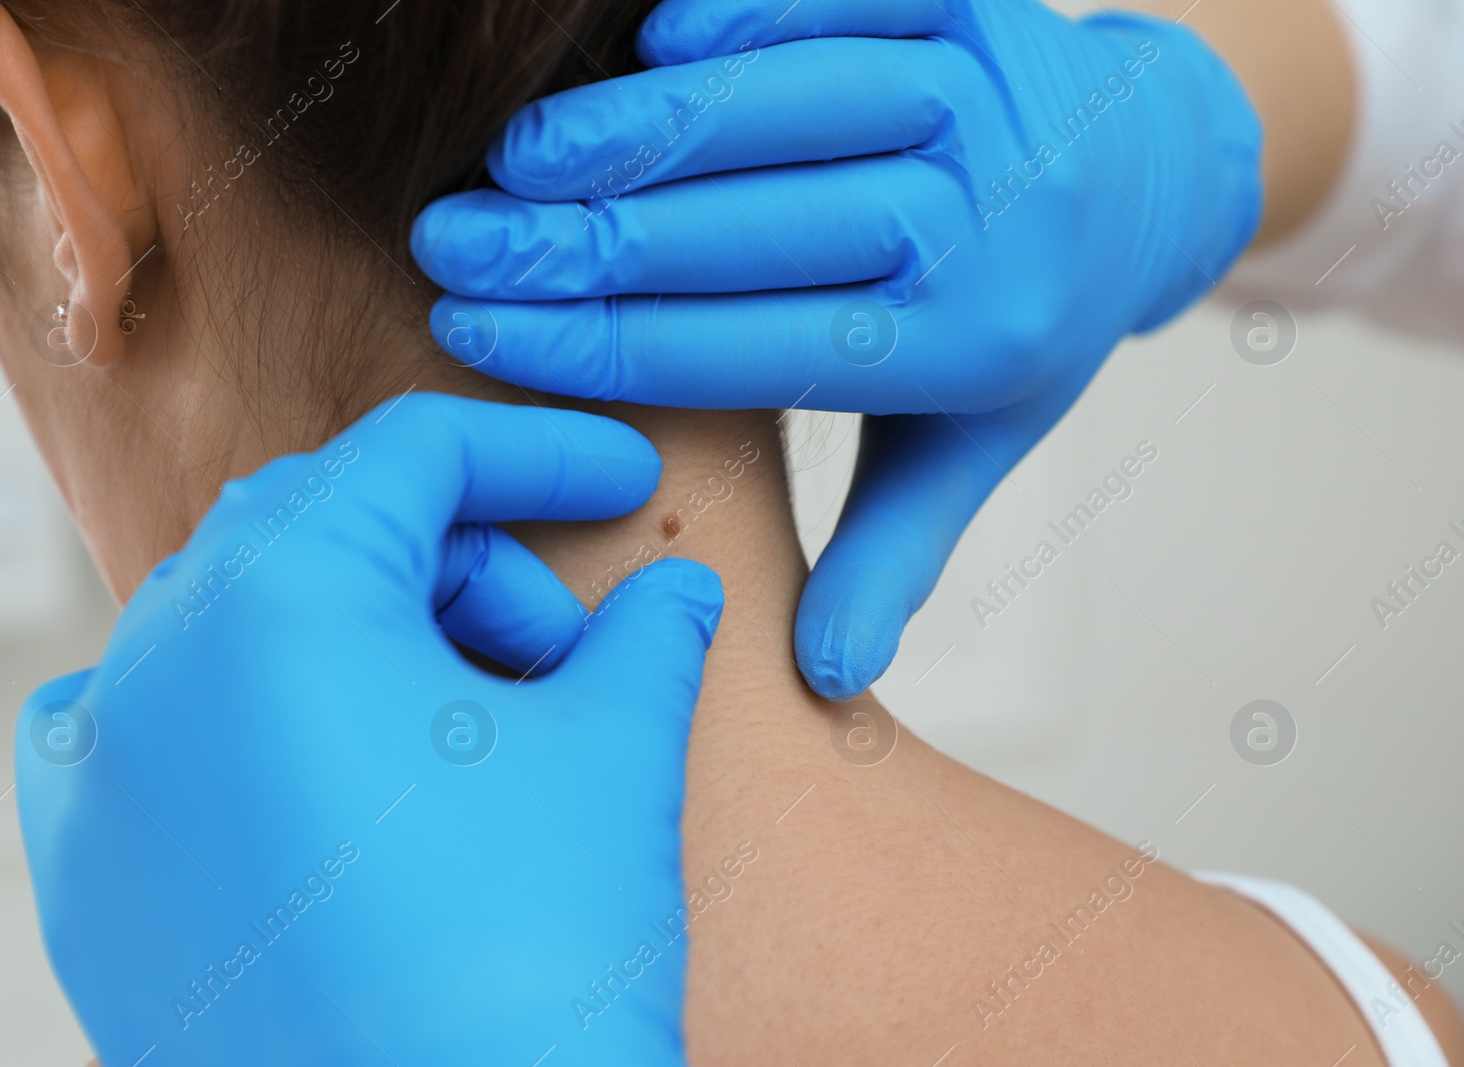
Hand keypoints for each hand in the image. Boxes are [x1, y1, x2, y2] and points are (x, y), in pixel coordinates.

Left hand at [17, 393, 722, 1065]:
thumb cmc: (528, 970)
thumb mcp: (614, 757)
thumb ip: (647, 638)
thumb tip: (677, 592)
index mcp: (279, 599)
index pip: (418, 453)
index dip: (542, 452)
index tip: (622, 476)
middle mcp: (156, 666)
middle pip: (333, 533)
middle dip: (468, 566)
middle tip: (565, 651)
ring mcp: (106, 778)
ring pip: (249, 627)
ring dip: (376, 641)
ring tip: (476, 736)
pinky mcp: (92, 877)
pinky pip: (164, 735)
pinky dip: (260, 718)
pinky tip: (348, 774)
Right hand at [411, 0, 1261, 698]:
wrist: (1147, 178)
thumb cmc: (1026, 325)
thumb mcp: (974, 445)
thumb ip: (897, 550)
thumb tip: (828, 680)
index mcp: (969, 346)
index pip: (754, 347)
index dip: (607, 344)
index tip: (478, 334)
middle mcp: (988, 221)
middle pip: (753, 232)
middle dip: (584, 243)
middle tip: (452, 246)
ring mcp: (988, 97)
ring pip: (786, 111)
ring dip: (637, 131)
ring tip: (515, 161)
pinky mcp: (975, 4)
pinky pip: (845, 4)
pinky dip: (743, 17)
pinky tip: (642, 42)